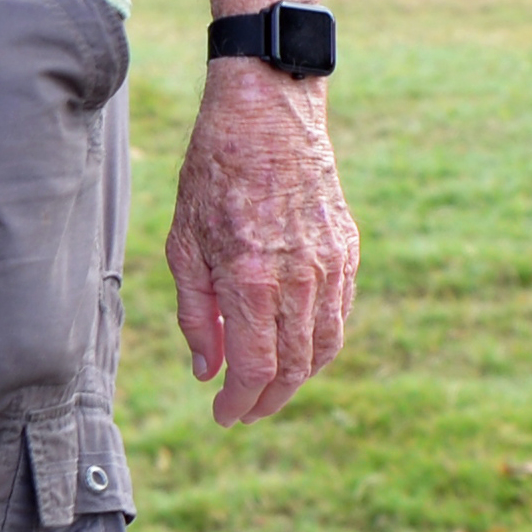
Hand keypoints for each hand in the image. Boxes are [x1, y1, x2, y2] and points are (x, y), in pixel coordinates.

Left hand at [164, 63, 350, 425]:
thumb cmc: (213, 175)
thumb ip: (197, 314)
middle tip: (244, 410)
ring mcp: (330, 265)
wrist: (266, 116)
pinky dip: (319, 342)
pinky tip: (295, 345)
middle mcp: (299, 279)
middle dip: (267, 400)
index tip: (224, 415)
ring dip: (297, 377)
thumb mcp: (183, 244)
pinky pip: (340, 314)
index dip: (240, 403)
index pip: (255, 369)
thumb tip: (206, 370)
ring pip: (324, 347)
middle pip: (293, 368)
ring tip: (268, 386)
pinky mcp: (348, 250)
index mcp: (252, 279)